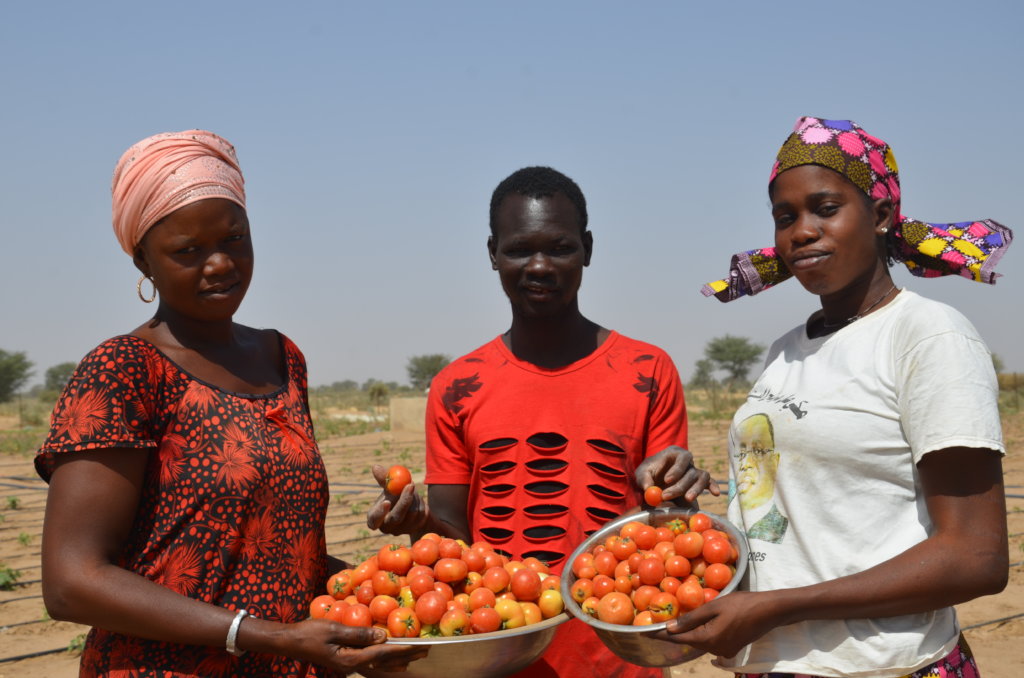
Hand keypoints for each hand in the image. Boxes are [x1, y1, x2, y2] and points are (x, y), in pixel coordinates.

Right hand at [283, 619, 428, 673]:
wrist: (290, 642)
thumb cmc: (310, 632)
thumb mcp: (334, 629)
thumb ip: (359, 633)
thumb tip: (383, 636)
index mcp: (351, 659)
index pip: (383, 654)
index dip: (403, 649)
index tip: (420, 644)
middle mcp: (352, 666)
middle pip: (385, 662)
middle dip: (406, 656)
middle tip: (427, 650)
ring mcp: (349, 665)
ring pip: (380, 666)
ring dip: (398, 660)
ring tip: (416, 657)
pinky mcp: (345, 661)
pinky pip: (370, 664)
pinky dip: (384, 662)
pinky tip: (391, 661)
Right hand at [366, 464, 428, 535]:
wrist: (411, 504)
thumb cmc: (395, 494)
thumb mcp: (389, 486)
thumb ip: (384, 479)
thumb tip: (375, 467)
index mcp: (375, 517)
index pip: (374, 520)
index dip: (380, 513)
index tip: (387, 501)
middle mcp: (387, 527)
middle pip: (396, 518)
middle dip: (404, 501)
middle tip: (410, 485)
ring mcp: (402, 530)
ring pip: (411, 513)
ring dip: (414, 497)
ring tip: (411, 490)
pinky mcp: (415, 529)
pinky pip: (421, 514)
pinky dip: (421, 502)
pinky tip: (417, 500)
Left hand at [635, 446, 719, 504]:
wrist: (655, 481)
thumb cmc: (648, 474)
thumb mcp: (641, 474)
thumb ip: (644, 479)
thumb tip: (649, 489)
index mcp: (674, 453)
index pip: (682, 457)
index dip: (676, 469)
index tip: (667, 480)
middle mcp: (687, 461)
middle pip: (690, 471)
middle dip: (679, 485)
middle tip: (666, 496)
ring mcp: (694, 471)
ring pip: (702, 477)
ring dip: (696, 489)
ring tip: (688, 499)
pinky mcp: (699, 482)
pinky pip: (709, 482)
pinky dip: (713, 486)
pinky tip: (715, 493)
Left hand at [657, 591, 773, 658]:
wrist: (770, 611)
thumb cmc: (742, 604)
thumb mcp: (714, 607)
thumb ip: (691, 619)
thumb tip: (670, 629)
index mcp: (708, 640)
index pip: (677, 639)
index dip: (659, 635)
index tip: (643, 633)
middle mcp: (715, 650)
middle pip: (688, 642)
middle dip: (673, 634)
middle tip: (656, 624)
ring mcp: (725, 651)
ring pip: (700, 641)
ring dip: (689, 633)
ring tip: (674, 622)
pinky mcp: (732, 647)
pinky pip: (711, 641)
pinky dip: (702, 633)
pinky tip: (698, 623)